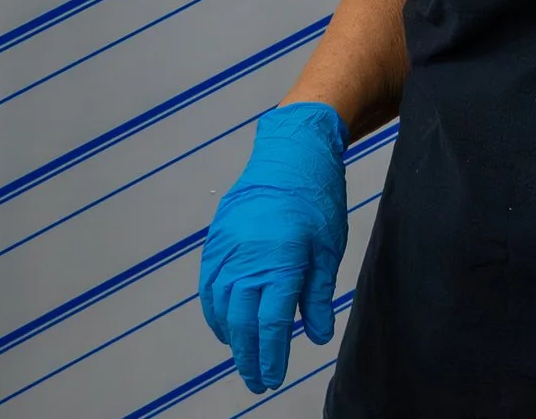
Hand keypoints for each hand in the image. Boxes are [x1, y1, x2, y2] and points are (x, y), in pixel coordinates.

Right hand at [199, 102, 347, 392]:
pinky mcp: (216, 241)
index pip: (272, 324)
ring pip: (221, 307)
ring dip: (230, 338)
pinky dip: (214, 311)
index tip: (272, 378)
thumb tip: (316, 336)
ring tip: (243, 357)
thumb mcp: (327, 250)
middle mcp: (248, 260)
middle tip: (256, 381)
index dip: (272, 356)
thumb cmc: (316, 199)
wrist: (289, 154)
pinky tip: (223, 326)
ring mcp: (227, 250)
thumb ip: (317, 296)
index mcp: (281, 263)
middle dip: (249, 356)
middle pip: (242, 322)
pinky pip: (209, 286)